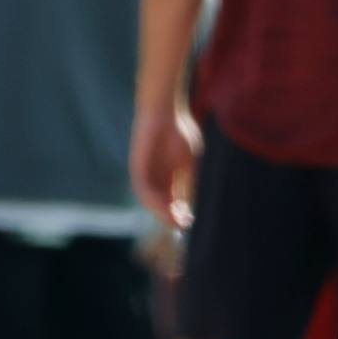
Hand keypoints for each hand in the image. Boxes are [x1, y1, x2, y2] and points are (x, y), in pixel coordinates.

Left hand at [129, 104, 200, 230]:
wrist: (165, 112)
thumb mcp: (191, 162)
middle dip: (171, 218)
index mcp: (168, 179)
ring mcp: (145, 175)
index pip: (173, 204)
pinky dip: (153, 200)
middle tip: (183, 226)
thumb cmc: (180, 132)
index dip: (181, 215)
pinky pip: (142, 190)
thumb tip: (199, 204)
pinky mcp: (137, 169)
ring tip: (175, 220)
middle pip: (161, 206)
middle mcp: (155, 180)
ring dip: (163, 213)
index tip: (191, 223)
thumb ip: (192, 182)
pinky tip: (166, 206)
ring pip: (151, 202)